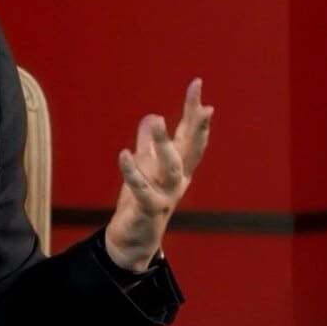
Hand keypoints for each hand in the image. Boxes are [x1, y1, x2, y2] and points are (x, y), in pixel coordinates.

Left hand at [105, 78, 213, 270]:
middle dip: (198, 126)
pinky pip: (142, 189)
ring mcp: (166, 195)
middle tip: (203, 104)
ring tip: (156, 120)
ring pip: (170, 167)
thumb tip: (153, 115)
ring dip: (164, 143)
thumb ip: (148, 143)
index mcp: (178, 167)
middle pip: (191, 148)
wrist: (133, 240)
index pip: (189, 133)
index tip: (197, 85)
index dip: (194, 110)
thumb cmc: (141, 201)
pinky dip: (133, 172)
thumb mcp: (145, 166)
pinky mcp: (148, 209)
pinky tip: (123, 154)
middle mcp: (177, 179)